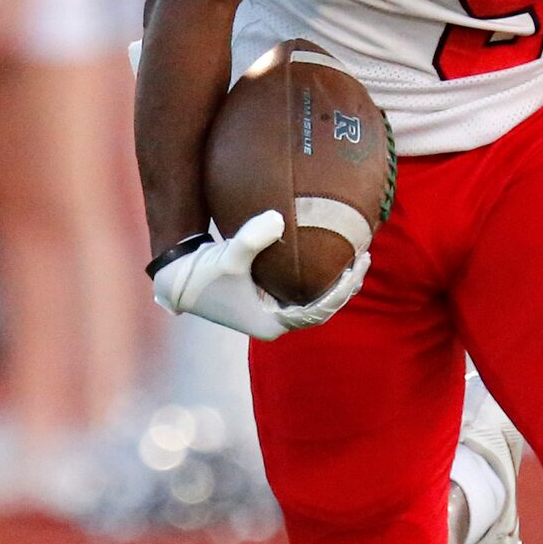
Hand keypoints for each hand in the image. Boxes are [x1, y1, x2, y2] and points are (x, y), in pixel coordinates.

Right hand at [152, 210, 369, 340]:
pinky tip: (330, 255)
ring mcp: (272, 312)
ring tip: (357, 257)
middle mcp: (275, 322)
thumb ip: (252, 239)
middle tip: (365, 257)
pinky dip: (318, 277)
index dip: (344, 289)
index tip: (360, 264)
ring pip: (315, 301)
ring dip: (336, 283)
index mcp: (272, 324)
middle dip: (347, 285)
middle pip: (324, 308)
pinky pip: (303, 291)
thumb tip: (276, 219)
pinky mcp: (267, 300)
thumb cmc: (202, 272)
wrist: (176, 278)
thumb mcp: (228, 256)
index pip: (320, 310)